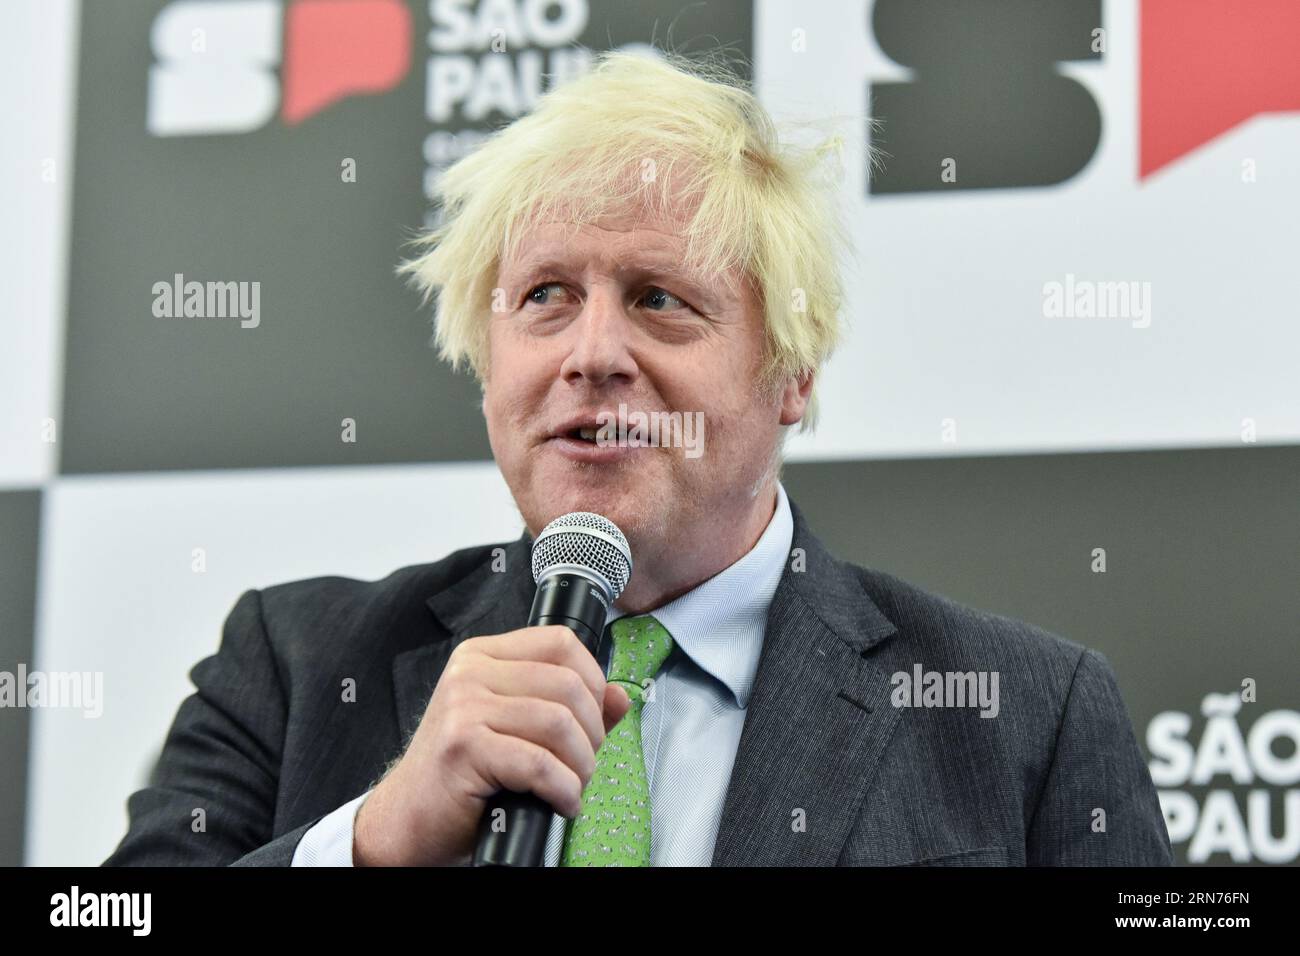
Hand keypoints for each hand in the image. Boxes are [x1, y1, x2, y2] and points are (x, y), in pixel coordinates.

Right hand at [353, 625, 630, 865]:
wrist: (409, 820)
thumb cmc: (464, 775)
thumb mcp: (518, 728)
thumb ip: (570, 709)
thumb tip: (621, 696)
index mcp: (484, 655)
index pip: (561, 642)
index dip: (593, 681)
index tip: (592, 720)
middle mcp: (470, 672)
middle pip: (567, 685)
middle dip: (591, 734)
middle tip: (582, 765)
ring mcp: (463, 706)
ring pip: (558, 723)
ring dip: (580, 766)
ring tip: (572, 786)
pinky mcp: (463, 746)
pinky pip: (538, 763)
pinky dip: (563, 789)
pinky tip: (561, 803)